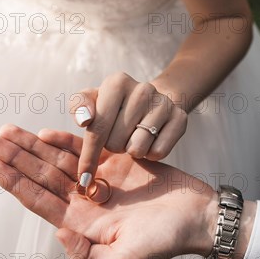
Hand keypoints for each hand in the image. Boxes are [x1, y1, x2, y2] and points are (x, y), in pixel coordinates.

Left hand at [0, 125, 217, 258]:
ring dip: (34, 146)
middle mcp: (87, 200)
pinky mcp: (118, 162)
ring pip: (60, 159)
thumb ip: (86, 256)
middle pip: (43, 176)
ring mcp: (102, 179)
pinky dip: (66, 140)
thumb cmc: (165, 240)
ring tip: (8, 132)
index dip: (15, 183)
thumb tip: (58, 233)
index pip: (40, 201)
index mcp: (84, 224)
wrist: (196, 215)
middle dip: (17, 158)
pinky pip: (87, 148)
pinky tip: (46, 132)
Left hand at [71, 72, 187, 186]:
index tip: (84, 176)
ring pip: (137, 149)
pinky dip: (151, 154)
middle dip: (113, 147)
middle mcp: (143, 89)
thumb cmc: (115, 106)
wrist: (152, 102)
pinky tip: (150, 141)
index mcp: (117, 82)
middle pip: (116, 142)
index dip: (89, 155)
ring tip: (134, 138)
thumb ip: (79, 106)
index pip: (97, 128)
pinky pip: (159, 152)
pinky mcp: (180, 118)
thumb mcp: (93, 101)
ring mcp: (164, 103)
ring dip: (132, 151)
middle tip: (119, 137)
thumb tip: (84, 120)